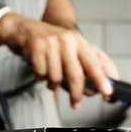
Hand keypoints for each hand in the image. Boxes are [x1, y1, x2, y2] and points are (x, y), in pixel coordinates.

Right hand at [0, 12, 118, 107]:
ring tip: (50, 77)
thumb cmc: (50, 42)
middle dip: (76, 92)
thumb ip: (84, 67)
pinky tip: (40, 69)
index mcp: (79, 41)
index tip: (107, 93)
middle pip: (76, 74)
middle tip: (76, 103)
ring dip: (53, 83)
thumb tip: (94, 89)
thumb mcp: (70, 49)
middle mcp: (68, 40)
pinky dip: (40, 77)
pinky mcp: (36, 46)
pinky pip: (41, 74)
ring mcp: (51, 42)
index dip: (102, 79)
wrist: (23, 28)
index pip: (95, 62)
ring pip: (56, 77)